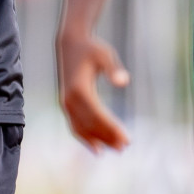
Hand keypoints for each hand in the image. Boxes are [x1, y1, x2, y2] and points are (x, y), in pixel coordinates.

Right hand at [56, 29, 130, 150]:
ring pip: (82, 128)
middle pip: (90, 125)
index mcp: (78, 90)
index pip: (97, 116)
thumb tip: (125, 82)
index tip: (127, 139)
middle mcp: (69, 100)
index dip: (112, 128)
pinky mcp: (66, 105)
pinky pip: (75, 126)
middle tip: (126, 146)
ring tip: (117, 149)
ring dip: (99, 140)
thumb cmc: (91, 48)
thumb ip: (114, 69)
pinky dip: (85, 138)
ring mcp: (65, 104)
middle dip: (108, 137)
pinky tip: (98, 149)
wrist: (70, 43)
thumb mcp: (105, 55)